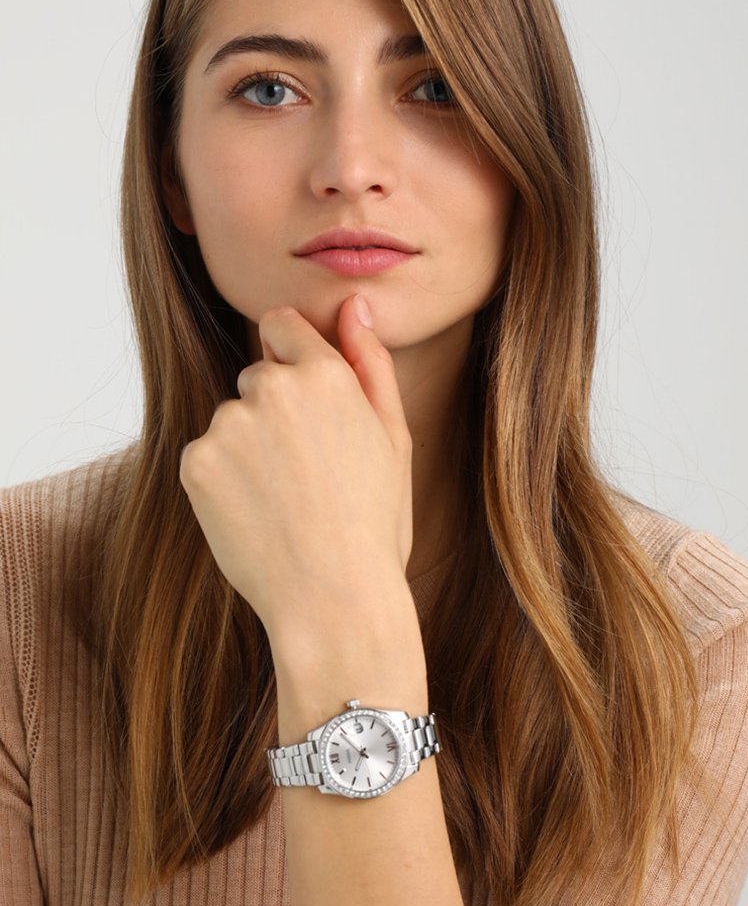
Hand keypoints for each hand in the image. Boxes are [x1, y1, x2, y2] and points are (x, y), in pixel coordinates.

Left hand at [178, 294, 413, 648]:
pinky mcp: (196, 462)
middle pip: (258, 377)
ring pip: (232, 421)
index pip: (283, 326)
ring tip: (284, 501)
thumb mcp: (393, 438)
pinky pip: (207, 456)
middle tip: (308, 471)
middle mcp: (271, 387)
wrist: (333, 599)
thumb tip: (353, 306)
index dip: (295, 361)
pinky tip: (257, 514)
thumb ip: (370, 362)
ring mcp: (228, 424)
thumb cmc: (374, 523)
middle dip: (275, 410)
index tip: (306, 405)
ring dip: (249, 448)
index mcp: (324, 374)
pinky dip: (224, 481)